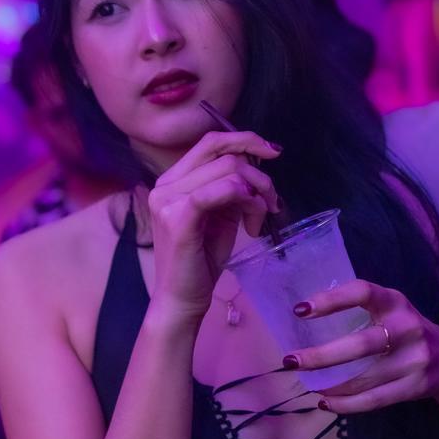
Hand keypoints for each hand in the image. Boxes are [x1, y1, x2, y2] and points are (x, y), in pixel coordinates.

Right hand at [147, 130, 281, 323]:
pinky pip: (220, 190)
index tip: (273, 152)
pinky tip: (250, 223)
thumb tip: (257, 169)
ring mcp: (168, 200)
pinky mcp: (178, 218)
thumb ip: (231, 189)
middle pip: (224, 154)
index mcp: (173, 180)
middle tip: (271, 204)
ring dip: (257, 193)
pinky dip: (244, 199)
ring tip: (258, 221)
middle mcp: (165, 185)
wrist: (182, 299)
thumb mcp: (220, 216)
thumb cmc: (201, 260)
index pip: (211, 143)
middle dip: (259, 175)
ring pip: (229, 171)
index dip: (245, 139)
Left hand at [283, 279, 438, 412]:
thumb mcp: (390, 311)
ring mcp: (415, 360)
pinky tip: (326, 403)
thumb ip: (359, 312)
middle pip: (361, 345)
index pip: (362, 292)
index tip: (300, 310)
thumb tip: (303, 319)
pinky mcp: (416, 386)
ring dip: (331, 385)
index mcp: (395, 302)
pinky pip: (374, 400)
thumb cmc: (404, 331)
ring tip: (309, 385)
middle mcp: (408, 328)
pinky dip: (347, 404)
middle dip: (322, 356)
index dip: (331, 300)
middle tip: (290, 361)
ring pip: (365, 378)